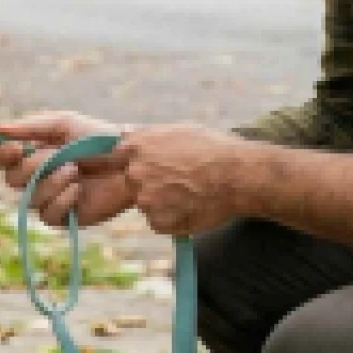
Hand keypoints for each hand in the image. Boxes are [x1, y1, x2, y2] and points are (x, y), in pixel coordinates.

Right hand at [0, 111, 134, 226]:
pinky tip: (79, 189)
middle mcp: (34, 177)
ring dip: (52, 181)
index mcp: (30, 152)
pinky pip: (47, 214)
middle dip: (33, 165)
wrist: (130, 162)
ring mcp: (47, 198)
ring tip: (75, 170)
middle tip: (56, 155)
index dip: (0, 154)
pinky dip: (62, 200)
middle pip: (11, 179)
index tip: (14, 147)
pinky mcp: (63, 217)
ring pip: (29, 198)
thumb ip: (30, 127)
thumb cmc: (97, 139)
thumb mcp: (63, 124)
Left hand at [116, 123, 247, 235]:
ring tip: (190, 194)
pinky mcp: (158, 221)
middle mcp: (135, 172)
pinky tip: (192, 208)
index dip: (127, 164)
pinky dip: (172, 219)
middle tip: (176, 182)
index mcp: (135, 146)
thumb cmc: (213, 148)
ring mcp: (145, 198)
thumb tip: (126, 135)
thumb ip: (147, 136)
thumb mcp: (177, 130)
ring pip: (146, 204)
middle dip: (147, 183)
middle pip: (130, 182)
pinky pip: (159, 222)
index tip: (141, 168)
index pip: (114, 158)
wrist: (238, 175)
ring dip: (161, 203)